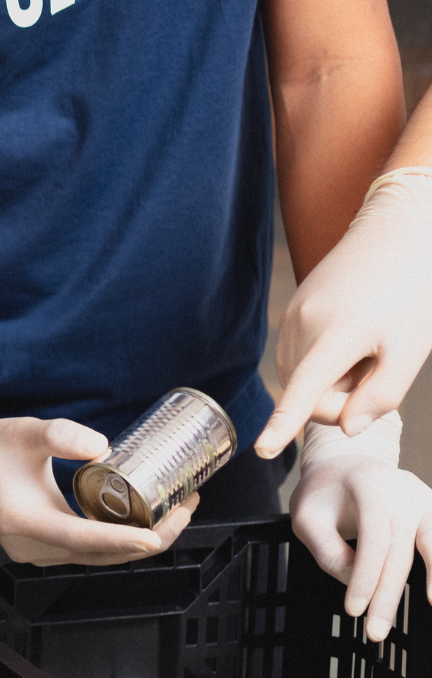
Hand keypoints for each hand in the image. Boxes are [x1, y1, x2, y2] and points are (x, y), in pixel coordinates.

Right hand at [0, 382, 193, 566]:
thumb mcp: (23, 431)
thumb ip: (60, 434)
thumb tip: (102, 446)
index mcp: (24, 522)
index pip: (83, 539)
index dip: (124, 539)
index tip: (158, 533)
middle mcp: (32, 547)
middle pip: (102, 555)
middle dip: (150, 538)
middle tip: (186, 507)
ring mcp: (38, 554)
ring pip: (101, 557)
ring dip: (141, 541)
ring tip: (177, 511)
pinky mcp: (45, 550)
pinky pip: (91, 552)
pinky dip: (122, 541)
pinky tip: (147, 520)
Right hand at [257, 169, 431, 456]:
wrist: (398, 230)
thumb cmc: (414, 288)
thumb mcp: (412, 347)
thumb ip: (382, 394)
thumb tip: (347, 427)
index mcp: (338, 334)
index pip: (305, 390)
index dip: (284, 423)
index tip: (263, 448)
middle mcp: (304, 325)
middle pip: (308, 394)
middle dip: (340, 399)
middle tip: (378, 370)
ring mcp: (293, 316)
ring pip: (302, 377)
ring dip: (332, 379)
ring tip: (366, 346)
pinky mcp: (292, 310)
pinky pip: (300, 356)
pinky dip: (323, 361)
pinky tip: (351, 336)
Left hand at [289, 414, 431, 640]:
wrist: (347, 463)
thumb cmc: (324, 493)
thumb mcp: (307, 518)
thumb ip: (327, 550)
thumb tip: (352, 582)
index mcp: (370, 488)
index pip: (372, 541)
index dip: (364, 578)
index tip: (354, 610)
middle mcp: (405, 492)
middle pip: (401, 551)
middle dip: (388, 595)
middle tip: (376, 632)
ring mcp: (425, 500)